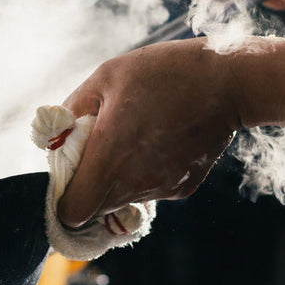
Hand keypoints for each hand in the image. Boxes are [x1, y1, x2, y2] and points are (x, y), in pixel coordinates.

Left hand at [57, 39, 240, 227]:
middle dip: (87, 186)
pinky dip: (143, 174)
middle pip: (95, 208)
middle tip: (96, 149)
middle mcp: (135, 182)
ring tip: (130, 138)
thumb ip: (72, 110)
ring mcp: (161, 189)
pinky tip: (156, 141)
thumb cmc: (165, 73)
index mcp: (110, 157)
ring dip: (115, 179)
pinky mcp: (182, 189)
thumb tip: (53, 136)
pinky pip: (148, 190)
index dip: (63, 199)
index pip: (73, 211)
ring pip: (121, 200)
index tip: (66, 174)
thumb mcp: (106, 77)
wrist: (230, 82)